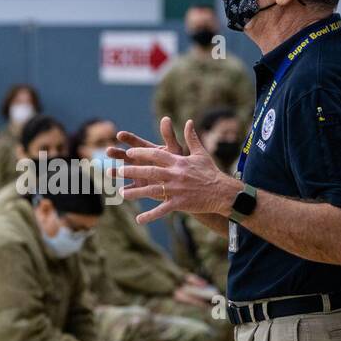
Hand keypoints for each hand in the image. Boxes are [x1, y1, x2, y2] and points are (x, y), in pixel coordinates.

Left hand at [113, 118, 240, 225]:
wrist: (222, 192)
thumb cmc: (210, 172)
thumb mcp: (200, 153)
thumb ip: (191, 138)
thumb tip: (189, 121)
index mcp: (179, 162)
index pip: (157, 155)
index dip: (142, 153)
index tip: (129, 153)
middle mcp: (176, 174)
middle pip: (150, 171)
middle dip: (132, 170)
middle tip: (117, 170)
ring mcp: (177, 189)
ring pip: (152, 190)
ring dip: (136, 193)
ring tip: (121, 194)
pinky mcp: (180, 203)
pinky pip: (162, 210)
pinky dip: (150, 215)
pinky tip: (139, 219)